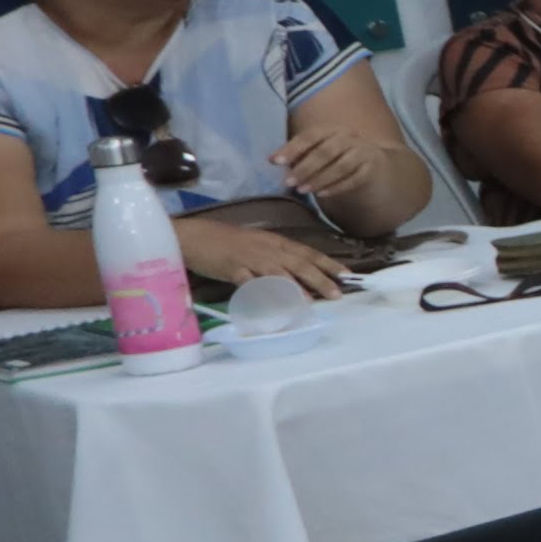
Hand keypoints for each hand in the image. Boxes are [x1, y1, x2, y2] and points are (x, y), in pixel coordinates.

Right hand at [170, 213, 351, 294]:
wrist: (192, 236)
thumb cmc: (224, 241)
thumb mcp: (256, 245)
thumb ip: (276, 258)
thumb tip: (297, 276)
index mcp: (275, 241)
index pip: (308, 252)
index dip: (328, 263)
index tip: (348, 274)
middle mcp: (267, 248)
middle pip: (299, 263)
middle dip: (320, 279)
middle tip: (338, 294)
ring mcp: (250, 258)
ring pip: (278, 273)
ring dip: (295, 288)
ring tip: (310, 302)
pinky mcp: (232, 268)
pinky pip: (249, 283)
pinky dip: (261, 294)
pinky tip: (272, 306)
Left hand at [272, 104, 400, 210]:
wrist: (372, 164)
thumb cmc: (336, 158)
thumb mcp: (318, 151)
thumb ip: (299, 154)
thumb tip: (273, 160)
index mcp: (332, 129)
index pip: (310, 136)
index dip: (292, 148)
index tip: (275, 162)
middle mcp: (349, 137)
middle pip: (326, 151)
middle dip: (305, 167)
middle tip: (288, 182)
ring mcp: (363, 152)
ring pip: (341, 165)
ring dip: (319, 178)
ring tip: (302, 190)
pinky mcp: (371, 168)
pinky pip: (354, 179)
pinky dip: (336, 187)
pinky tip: (322, 194)